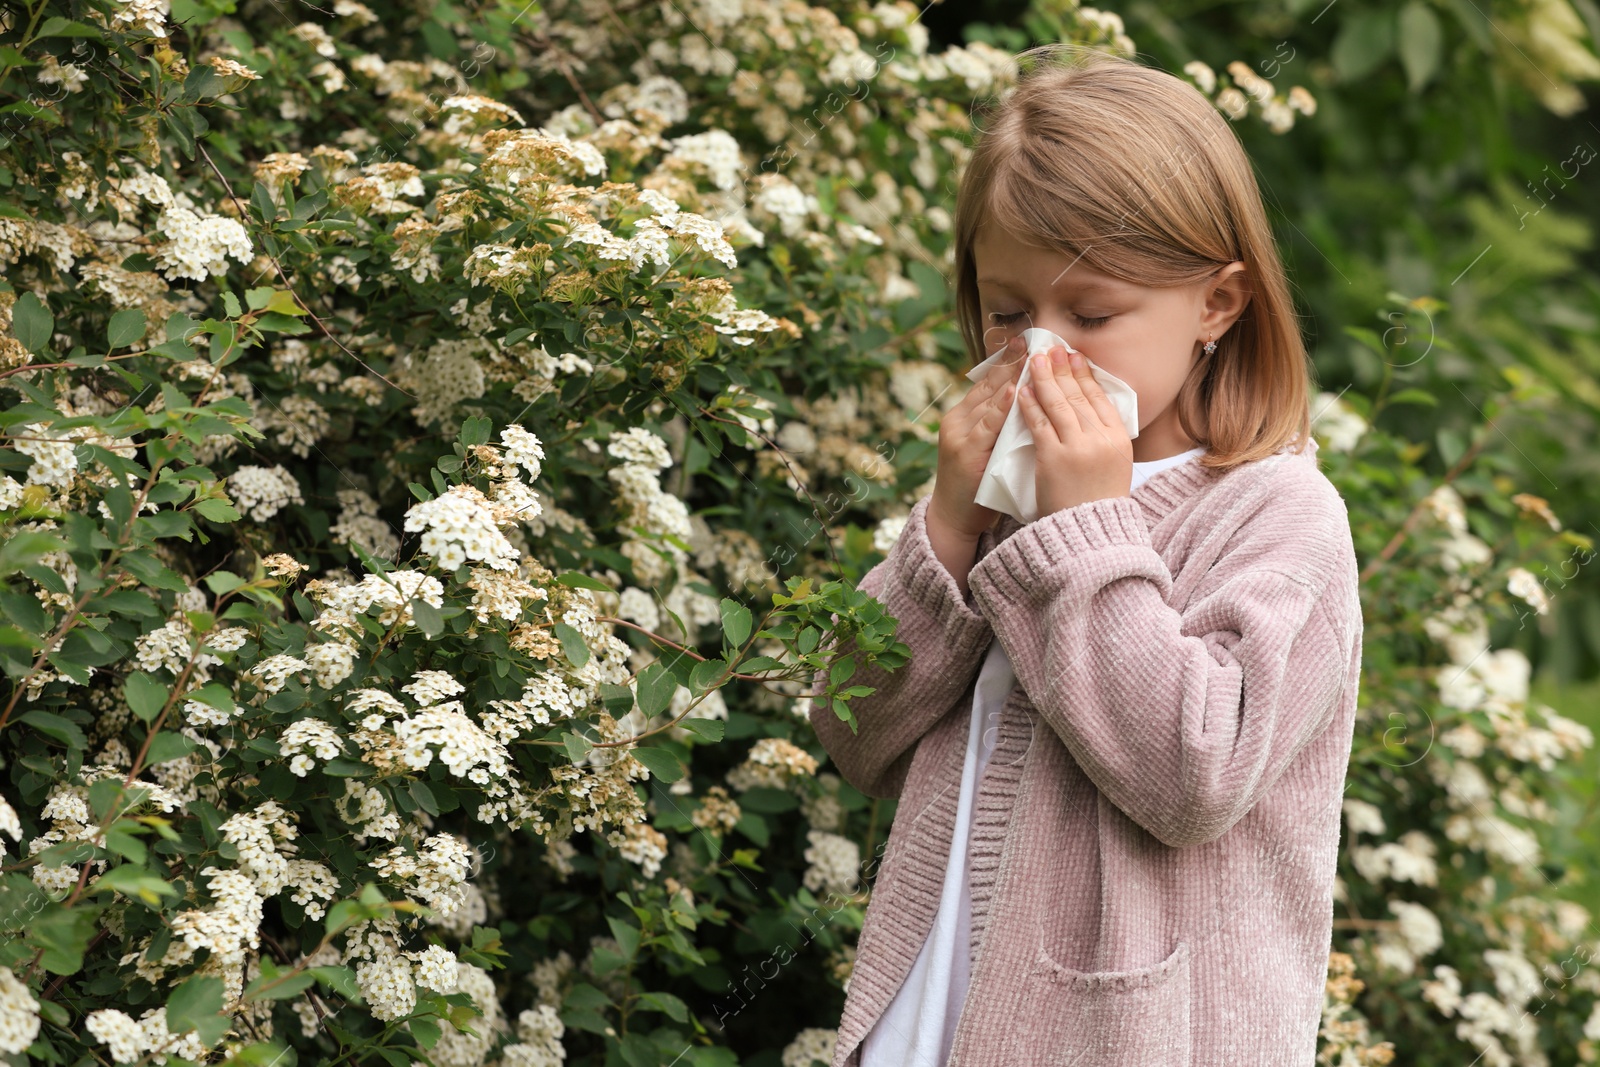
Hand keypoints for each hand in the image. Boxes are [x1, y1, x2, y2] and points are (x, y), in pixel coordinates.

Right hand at [929, 335, 1026, 539]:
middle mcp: (958, 420)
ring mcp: (959, 435)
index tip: (1027, 339)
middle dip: (1011, 361)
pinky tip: (1012, 391)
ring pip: (987, 399)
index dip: (1008, 360)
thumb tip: (1031, 399)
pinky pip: (985, 426)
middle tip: (1032, 337)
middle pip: (988, 384)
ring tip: (1028, 355)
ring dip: (1009, 376)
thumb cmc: (978, 484)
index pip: (990, 381)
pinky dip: (999, 407)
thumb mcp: (989, 447)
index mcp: (964, 416)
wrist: (954, 518)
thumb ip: (1003, 424)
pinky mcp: (964, 453)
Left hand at [1018, 344, 1133, 515]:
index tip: (1074, 356)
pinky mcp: (1053, 458)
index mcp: (1119, 439)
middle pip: (1079, 395)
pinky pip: (1038, 423)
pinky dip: (1028, 405)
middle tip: (1050, 348)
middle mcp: (1101, 439)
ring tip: (1032, 361)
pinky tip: (1020, 391)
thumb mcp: (1114, 466)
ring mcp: (1077, 448)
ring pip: (1058, 404)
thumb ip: (1104, 438)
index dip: (1085, 375)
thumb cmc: (1097, 503)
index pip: (1101, 398)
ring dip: (1043, 379)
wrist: (1087, 536)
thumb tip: (1092, 408)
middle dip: (1062, 369)